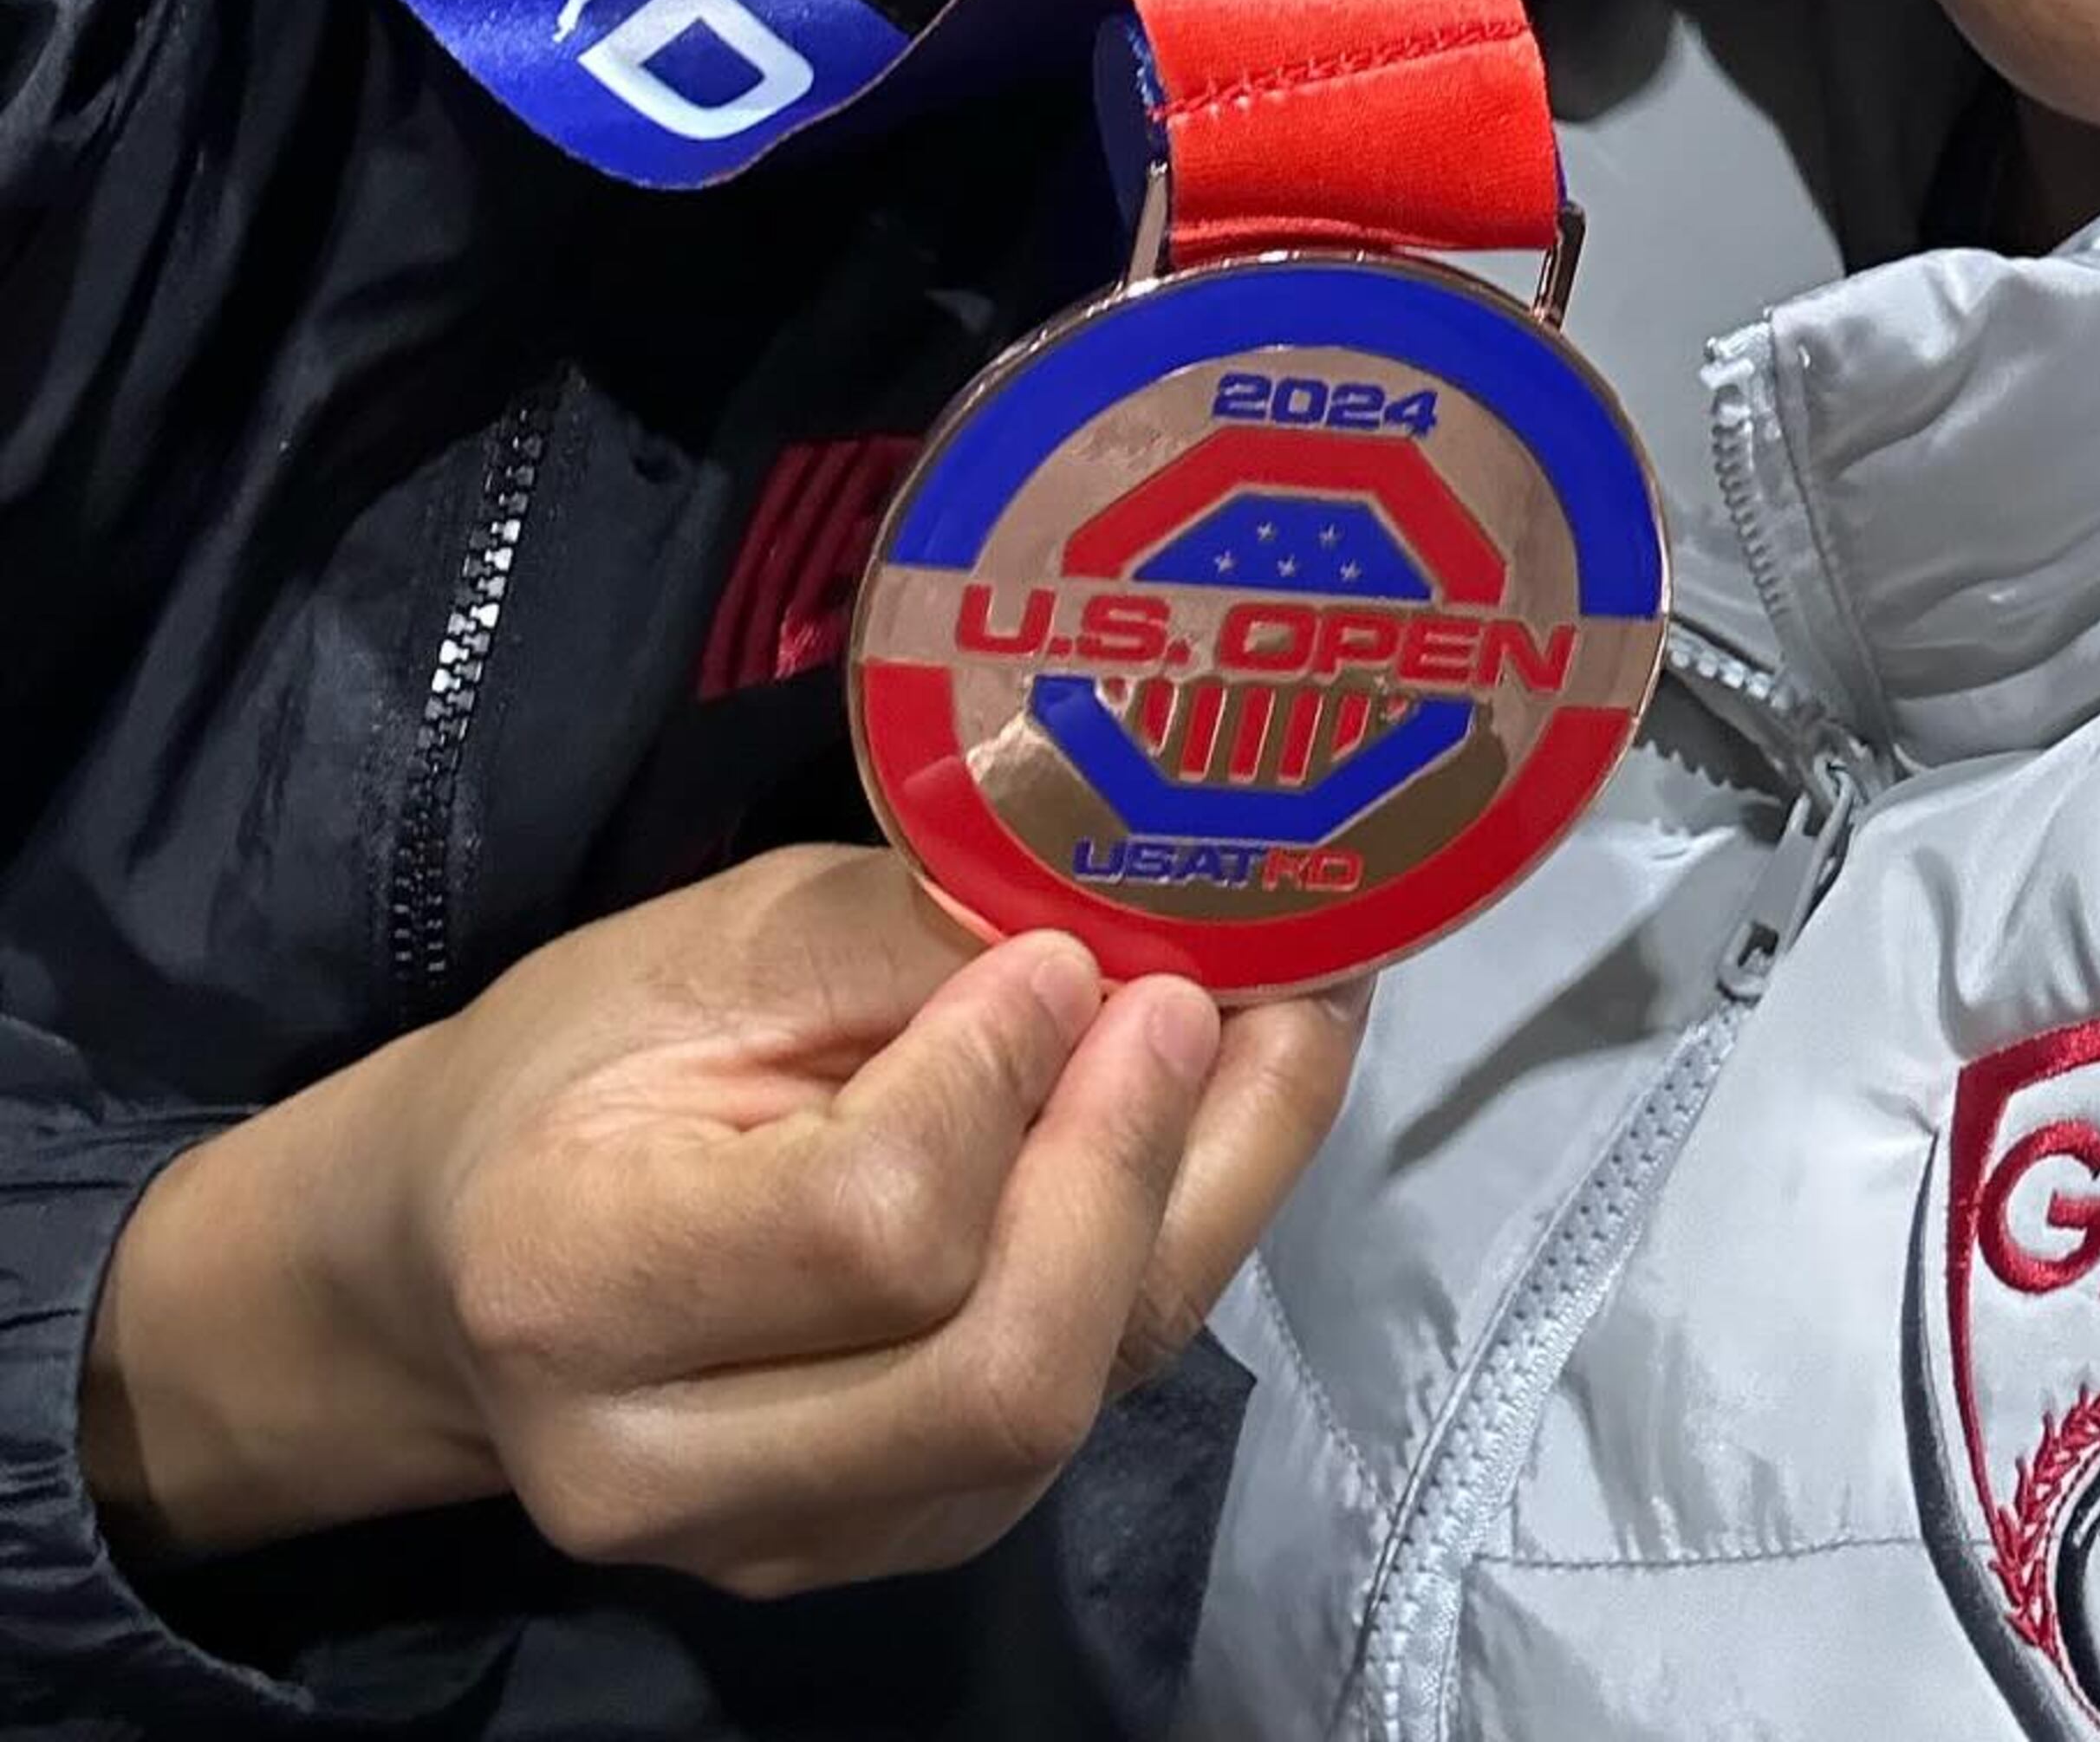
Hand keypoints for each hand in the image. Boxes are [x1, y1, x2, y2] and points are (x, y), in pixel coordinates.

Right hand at [86, 846, 1355, 1591]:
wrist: (460, 1259)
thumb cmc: (576, 1064)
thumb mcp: (708, 944)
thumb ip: (903, 938)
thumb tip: (1117, 909)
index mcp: (572, 1283)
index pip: (871, 1222)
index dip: (1004, 1080)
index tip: (1064, 950)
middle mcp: (664, 1467)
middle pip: (998, 1367)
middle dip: (1144, 1163)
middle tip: (1232, 994)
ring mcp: (779, 1543)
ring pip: (1059, 1412)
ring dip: (1197, 1213)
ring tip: (1276, 1040)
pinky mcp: (877, 1554)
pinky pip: (1064, 1435)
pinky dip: (1156, 1272)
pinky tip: (1205, 1138)